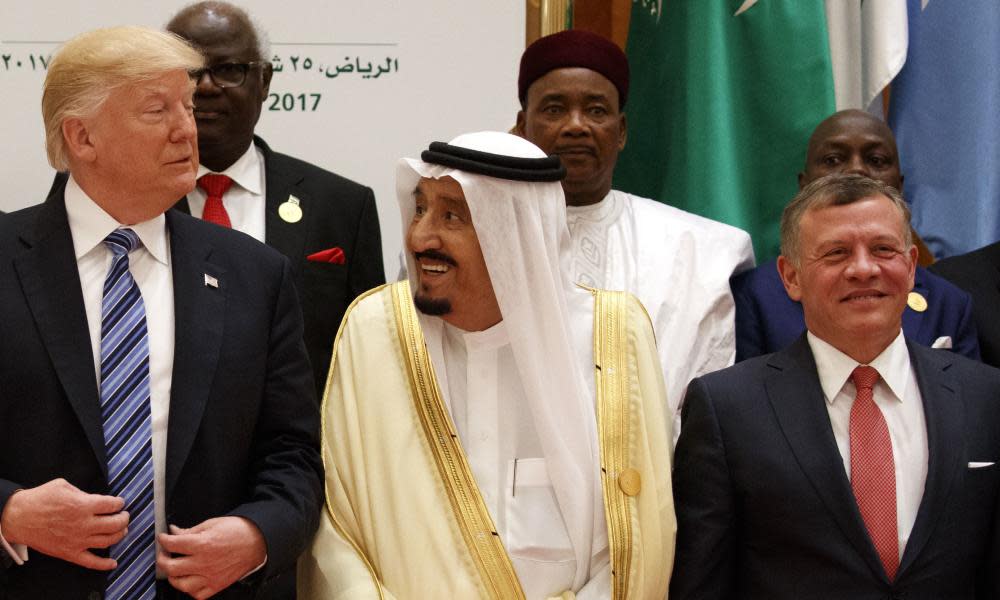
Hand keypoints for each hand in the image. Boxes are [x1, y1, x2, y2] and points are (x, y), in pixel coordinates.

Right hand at [0, 478, 126, 569]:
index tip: (119, 503)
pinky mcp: (69, 553)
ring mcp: (77, 541)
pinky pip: (91, 562)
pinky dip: (104, 564)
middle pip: (116, 524)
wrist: (19, 518)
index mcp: (83, 505)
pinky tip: (113, 562)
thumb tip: (96, 499)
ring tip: (122, 529)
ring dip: (120, 535)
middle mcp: (83, 524)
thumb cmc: (40, 499)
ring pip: (108, 541)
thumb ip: (84, 493)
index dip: (119, 503)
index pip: (112, 505)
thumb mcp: (64, 485)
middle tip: (124, 515)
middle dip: (124, 518)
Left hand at [158, 516, 266, 598]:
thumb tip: (175, 532)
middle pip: (171, 567)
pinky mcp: (217, 585)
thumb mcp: (212, 523)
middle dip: (162, 559)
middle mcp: (204, 563)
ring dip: (174, 577)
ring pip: (181, 584)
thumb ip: (191, 530)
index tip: (163, 538)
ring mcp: (210, 576)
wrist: (257, 542)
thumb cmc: (237, 531)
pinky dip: (190, 589)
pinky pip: (197, 594)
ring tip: (175, 569)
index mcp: (202, 544)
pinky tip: (190, 580)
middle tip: (164, 554)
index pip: (172, 544)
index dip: (163, 539)